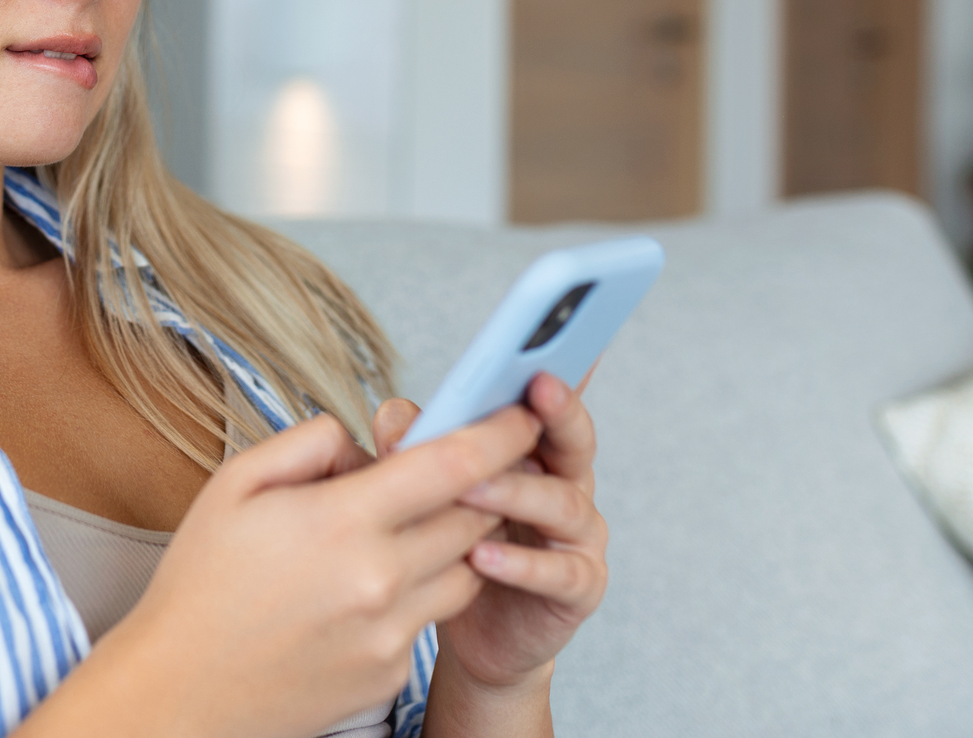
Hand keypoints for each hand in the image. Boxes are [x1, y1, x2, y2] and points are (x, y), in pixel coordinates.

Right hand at [34, 406, 542, 737]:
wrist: (181, 690)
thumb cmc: (199, 584)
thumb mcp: (235, 484)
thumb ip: (310, 444)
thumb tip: (362, 441)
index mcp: (340, 522)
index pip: (450, 467)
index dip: (497, 435)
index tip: (519, 416)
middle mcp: (379, 580)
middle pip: (472, 519)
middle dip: (476, 489)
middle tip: (455, 471)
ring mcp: (390, 634)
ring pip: (463, 571)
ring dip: (450, 542)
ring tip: (399, 532)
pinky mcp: (391, 674)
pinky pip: (430, 618)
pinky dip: (414, 593)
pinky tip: (361, 591)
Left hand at [373, 374, 608, 697]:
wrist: (474, 632)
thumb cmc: (454, 546)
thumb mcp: (433, 492)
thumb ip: (419, 450)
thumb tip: (393, 415)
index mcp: (536, 451)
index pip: (549, 402)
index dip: (555, 367)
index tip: (542, 341)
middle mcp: (568, 484)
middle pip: (574, 440)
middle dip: (559, 411)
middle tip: (537, 388)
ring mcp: (579, 537)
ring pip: (562, 502)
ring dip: (516, 490)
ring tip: (471, 488)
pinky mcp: (579, 589)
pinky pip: (560, 572)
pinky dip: (521, 564)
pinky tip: (481, 557)